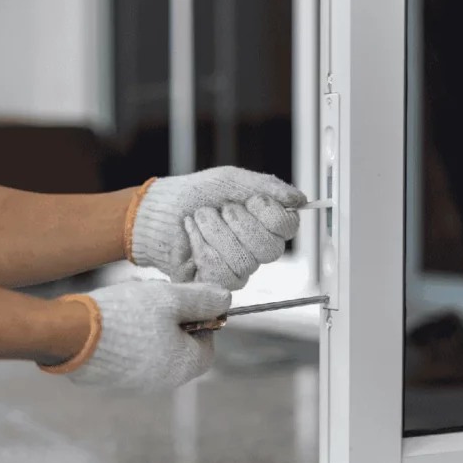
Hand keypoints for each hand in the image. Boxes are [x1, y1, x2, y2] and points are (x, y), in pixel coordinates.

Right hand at [39, 280, 231, 391]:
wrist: (72, 336)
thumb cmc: (127, 316)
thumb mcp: (171, 298)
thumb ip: (202, 299)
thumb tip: (226, 299)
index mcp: (184, 366)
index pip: (208, 344)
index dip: (201, 319)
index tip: (185, 300)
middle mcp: (163, 381)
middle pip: (179, 345)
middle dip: (170, 318)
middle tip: (154, 296)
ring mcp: (135, 383)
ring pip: (154, 347)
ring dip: (148, 323)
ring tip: (130, 301)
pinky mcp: (111, 379)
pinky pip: (130, 354)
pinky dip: (127, 335)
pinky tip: (113, 317)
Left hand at [125, 167, 305, 289]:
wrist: (163, 212)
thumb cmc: (197, 194)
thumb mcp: (232, 180)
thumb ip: (267, 187)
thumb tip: (299, 199)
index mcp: (266, 223)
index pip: (288, 227)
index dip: (269, 213)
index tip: (250, 200)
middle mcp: (257, 250)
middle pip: (269, 249)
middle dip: (238, 223)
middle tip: (220, 210)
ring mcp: (239, 268)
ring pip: (243, 261)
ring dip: (215, 232)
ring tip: (201, 219)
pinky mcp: (216, 282)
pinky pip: (220, 272)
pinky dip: (201, 246)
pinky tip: (192, 237)